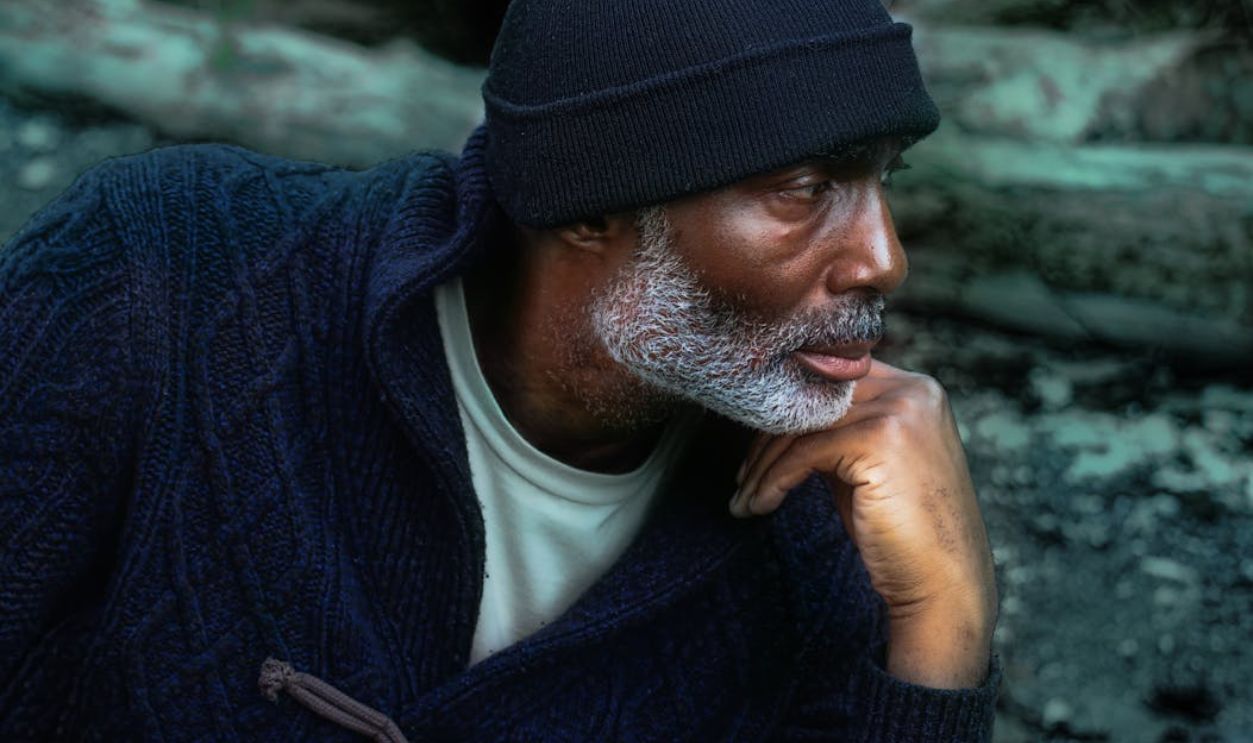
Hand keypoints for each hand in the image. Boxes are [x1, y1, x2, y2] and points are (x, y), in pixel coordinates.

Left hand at [730, 360, 996, 687]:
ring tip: (745, 498)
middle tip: (743, 478)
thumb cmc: (902, 533)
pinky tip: (760, 505)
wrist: (945, 586)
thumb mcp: (869, 466)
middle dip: (768, 439)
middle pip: (814, 399)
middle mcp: (913, 391)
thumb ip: (839, 431)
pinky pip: (804, 453)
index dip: (790, 412)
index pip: (833, 381)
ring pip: (803, 425)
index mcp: (916, 390)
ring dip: (762, 466)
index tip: (757, 450)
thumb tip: (779, 417)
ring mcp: (900, 411)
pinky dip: (773, 481)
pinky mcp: (880, 440)